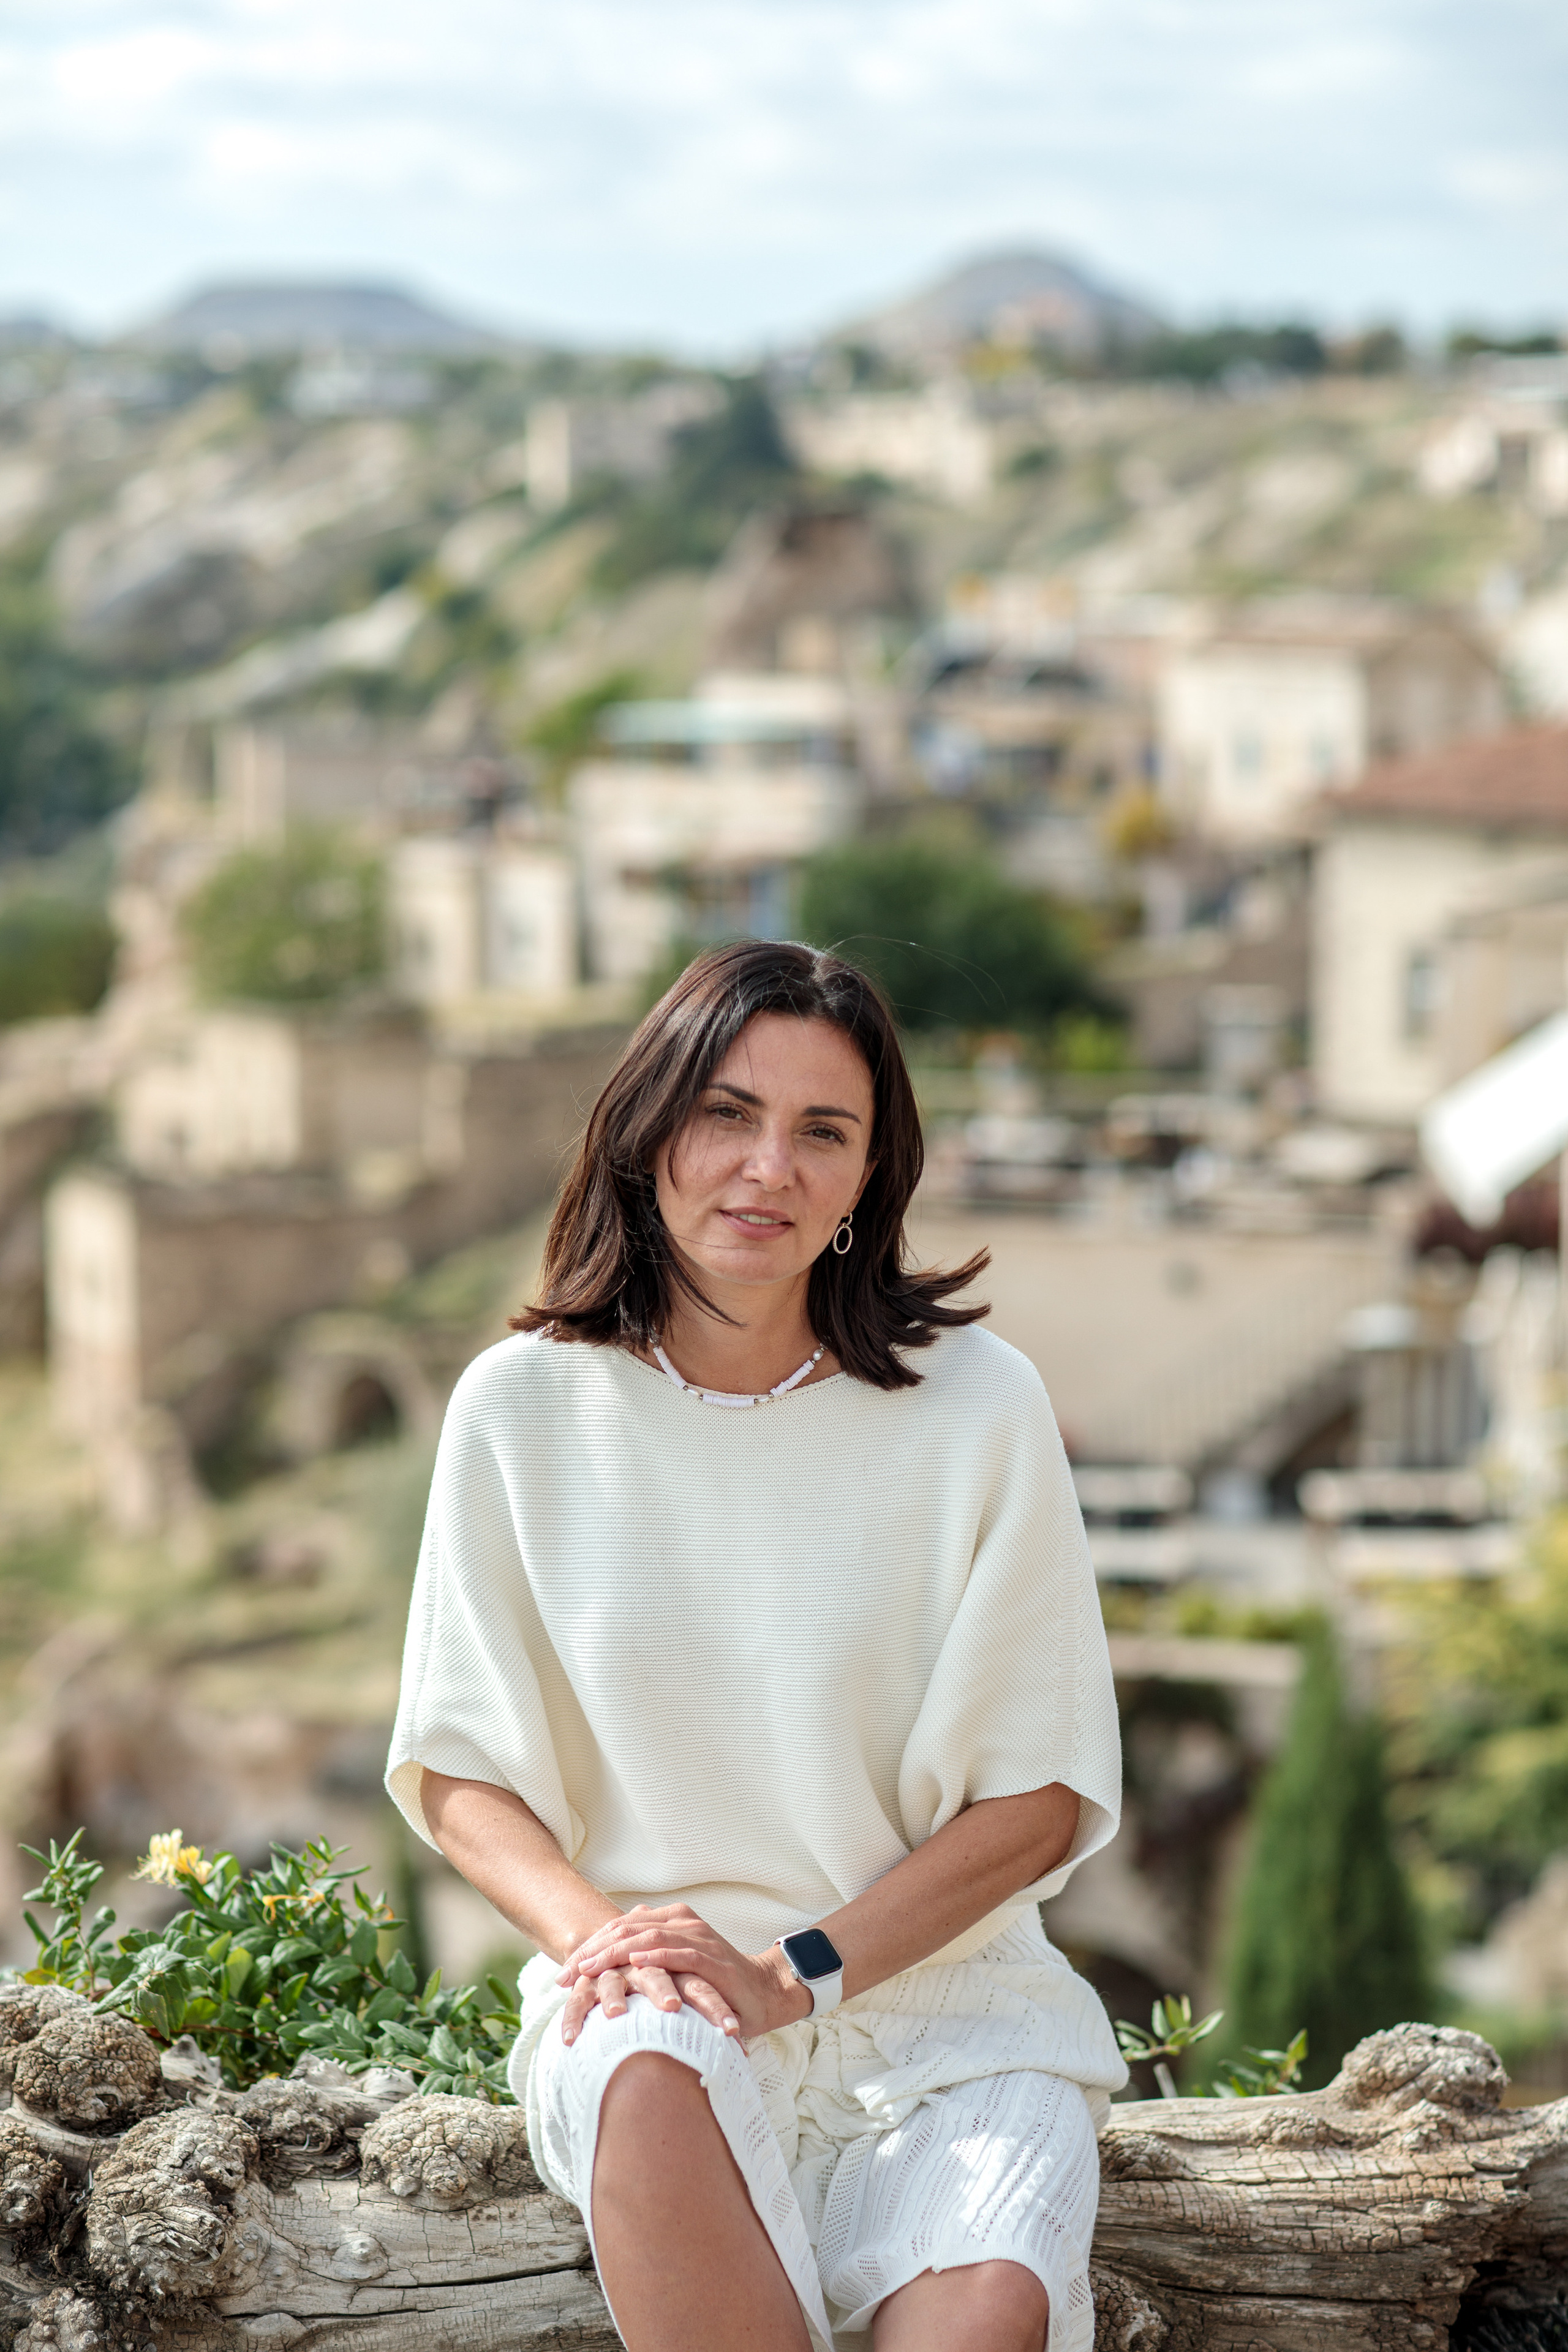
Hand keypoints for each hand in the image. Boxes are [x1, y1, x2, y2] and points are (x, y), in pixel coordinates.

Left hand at [556, 1903, 811, 2044]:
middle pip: (625, 1929)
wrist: (761, 1993)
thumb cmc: (711, 1985)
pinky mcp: (712, 1957)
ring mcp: (697, 1937)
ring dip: (614, 1953)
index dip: (588, 1948)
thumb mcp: (671, 1973)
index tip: (563, 1975)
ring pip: (647, 1936)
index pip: (618, 1928)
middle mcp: (680, 1922)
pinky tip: (636, 1963)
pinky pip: (680, 1952)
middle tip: (566, 1976)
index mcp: (668, 1921)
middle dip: (592, 1952)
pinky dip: (656, 1956)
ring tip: (589, 1968)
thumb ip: (644, 1964)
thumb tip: (601, 1977)